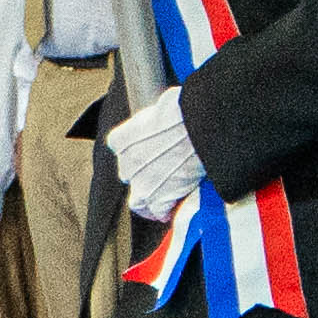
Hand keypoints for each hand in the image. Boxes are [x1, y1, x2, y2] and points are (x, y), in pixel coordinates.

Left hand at [108, 90, 205, 218]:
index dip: (135, 150)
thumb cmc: (184, 111)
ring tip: (160, 200)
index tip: (147, 150)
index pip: (119, 148)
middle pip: (129, 174)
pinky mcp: (161, 198)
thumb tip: (165, 117)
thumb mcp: (160, 106)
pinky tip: (173, 208)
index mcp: (121, 140)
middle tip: (161, 171)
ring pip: (138, 201)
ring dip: (148, 200)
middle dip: (143, 174)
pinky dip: (165, 211)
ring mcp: (143, 184)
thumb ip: (154, 120)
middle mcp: (127, 164)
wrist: (199, 128)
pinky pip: (159, 211)